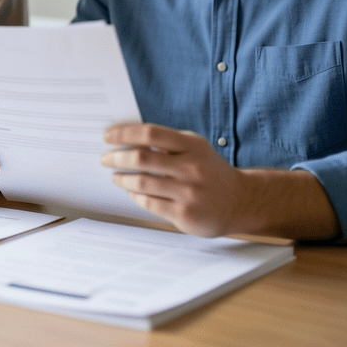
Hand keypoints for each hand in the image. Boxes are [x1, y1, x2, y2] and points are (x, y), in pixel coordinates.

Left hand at [101, 122, 249, 237]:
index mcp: (192, 145)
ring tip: (116, 176)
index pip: (150, 133)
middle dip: (116, 157)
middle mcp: (191, 167)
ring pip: (141, 182)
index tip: (107, 136)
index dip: (124, 133)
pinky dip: (135, 195)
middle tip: (105, 159)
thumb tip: (127, 139)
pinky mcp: (185, 214)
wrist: (241, 201)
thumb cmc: (210, 170)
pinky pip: (149, 203)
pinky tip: (132, 191)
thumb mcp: (195, 148)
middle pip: (141, 158)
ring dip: (122, 178)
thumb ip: (167, 142)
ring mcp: (188, 192)